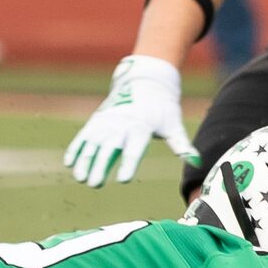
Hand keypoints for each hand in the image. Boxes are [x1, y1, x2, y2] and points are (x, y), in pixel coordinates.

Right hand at [63, 54, 196, 185]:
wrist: (145, 83)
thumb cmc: (162, 109)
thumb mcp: (173, 124)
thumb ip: (181, 145)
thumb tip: (197, 162)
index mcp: (141, 126)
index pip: (134, 148)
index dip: (128, 163)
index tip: (123, 180)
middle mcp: (121, 124)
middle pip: (109, 148)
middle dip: (101, 166)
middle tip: (95, 184)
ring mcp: (106, 122)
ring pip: (92, 143)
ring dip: (85, 161)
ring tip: (81, 178)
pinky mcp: (97, 121)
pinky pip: (84, 136)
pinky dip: (76, 148)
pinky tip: (70, 164)